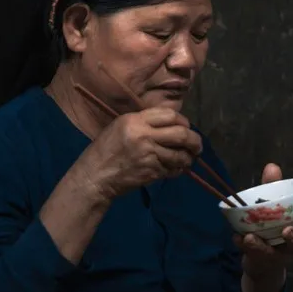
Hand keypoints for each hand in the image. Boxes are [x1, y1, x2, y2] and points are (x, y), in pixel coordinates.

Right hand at [75, 107, 201, 200]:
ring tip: (190, 159)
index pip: (170, 115)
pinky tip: (177, 169)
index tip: (186, 127)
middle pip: (181, 134)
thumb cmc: (106, 149)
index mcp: (136, 120)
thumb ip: (145, 121)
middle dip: (195, 140)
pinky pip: (172, 169)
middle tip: (198, 145)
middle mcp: (144, 136)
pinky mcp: (151, 172)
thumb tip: (172, 123)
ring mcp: (149, 155)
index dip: (183, 121)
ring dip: (189, 158)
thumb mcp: (121, 126)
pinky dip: (178, 169)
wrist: (95, 176)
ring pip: (180, 154)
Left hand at [235, 163, 292, 278]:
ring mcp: (277, 256)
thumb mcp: (275, 206)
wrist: (262, 260)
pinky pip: (252, 256)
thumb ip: (273, 188)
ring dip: (261, 246)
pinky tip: (236, 237)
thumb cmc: (274, 226)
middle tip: (287, 230)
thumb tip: (272, 166)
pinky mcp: (261, 262)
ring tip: (250, 237)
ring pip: (273, 254)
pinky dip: (244, 246)